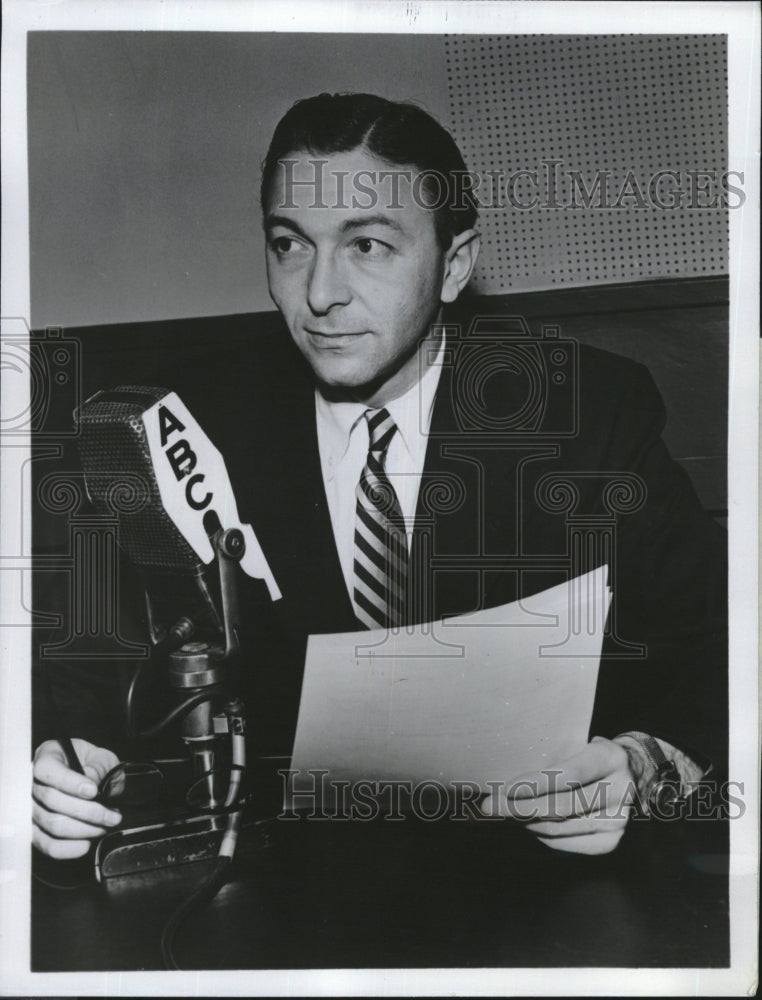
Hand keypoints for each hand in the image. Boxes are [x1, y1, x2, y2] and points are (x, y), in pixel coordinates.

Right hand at [32, 739, 122, 858]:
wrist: (89, 777)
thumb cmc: (92, 764)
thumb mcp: (101, 757)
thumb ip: (98, 767)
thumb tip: (91, 784)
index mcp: (47, 757)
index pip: (48, 770)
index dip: (70, 782)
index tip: (94, 791)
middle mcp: (32, 784)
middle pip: (52, 801)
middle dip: (88, 811)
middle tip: (113, 816)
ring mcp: (31, 809)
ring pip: (52, 824)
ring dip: (84, 829)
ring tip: (106, 826)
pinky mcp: (35, 831)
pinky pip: (46, 844)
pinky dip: (68, 848)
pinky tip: (87, 843)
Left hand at [479, 737, 634, 854]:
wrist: (633, 770)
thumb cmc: (591, 754)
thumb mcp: (580, 744)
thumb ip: (554, 757)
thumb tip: (506, 775)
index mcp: (609, 758)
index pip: (568, 775)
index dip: (534, 784)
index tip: (503, 789)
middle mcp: (620, 789)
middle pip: (561, 806)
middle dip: (519, 807)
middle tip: (490, 806)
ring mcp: (619, 818)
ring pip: (560, 827)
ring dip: (526, 822)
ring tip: (504, 814)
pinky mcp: (613, 839)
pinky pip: (568, 844)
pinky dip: (543, 836)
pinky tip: (527, 825)